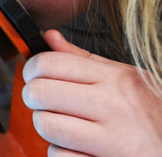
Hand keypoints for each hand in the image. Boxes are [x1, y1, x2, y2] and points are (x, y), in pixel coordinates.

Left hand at [22, 30, 161, 155]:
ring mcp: (113, 139)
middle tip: (45, 104)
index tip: (35, 78)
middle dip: (34, 99)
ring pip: (46, 125)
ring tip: (64, 127)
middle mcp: (115, 105)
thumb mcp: (127, 80)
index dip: (32, 70)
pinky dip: (63, 154)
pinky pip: (61, 156)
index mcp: (115, 79)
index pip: (49, 63)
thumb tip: (50, 38)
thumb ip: (85, 61)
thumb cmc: (152, 116)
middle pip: (41, 93)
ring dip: (48, 128)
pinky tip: (79, 149)